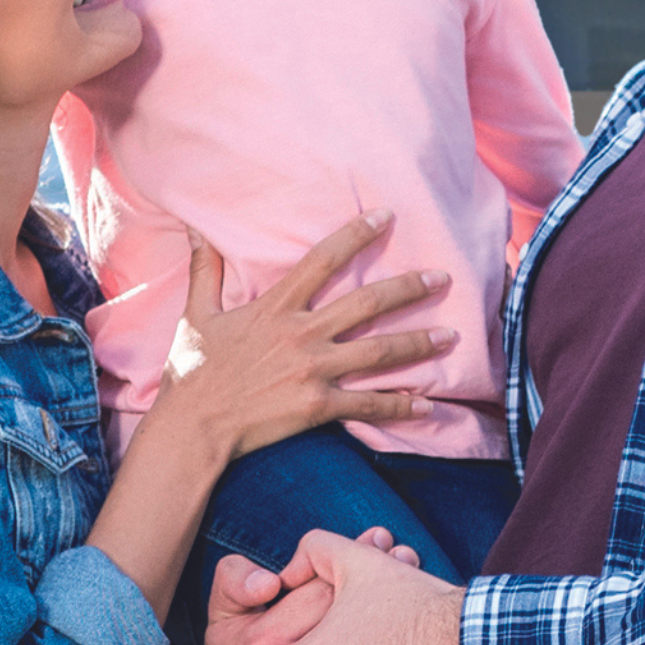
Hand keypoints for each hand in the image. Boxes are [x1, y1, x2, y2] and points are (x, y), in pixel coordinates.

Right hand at [158, 209, 453, 462]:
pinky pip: (368, 405)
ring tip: (451, 336)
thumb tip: (195, 228)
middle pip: (367, 304)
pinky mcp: (318, 407)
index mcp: (275, 306)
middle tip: (444, 278)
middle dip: (409, 289)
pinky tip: (427, 405)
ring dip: (419, 344)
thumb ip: (205, 269)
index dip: (357, 235)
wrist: (192, 427)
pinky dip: (400, 405)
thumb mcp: (195, 314)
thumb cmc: (192, 372)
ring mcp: (313, 372)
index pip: (323, 260)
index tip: (387, 217)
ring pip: (379, 354)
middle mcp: (301, 334)